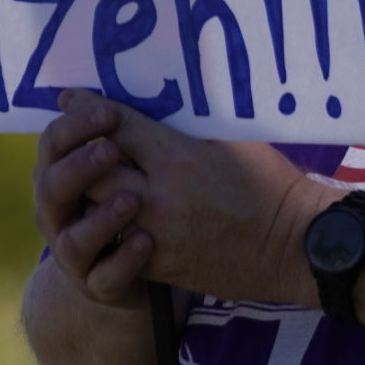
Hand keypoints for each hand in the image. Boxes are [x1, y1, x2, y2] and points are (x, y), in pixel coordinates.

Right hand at [34, 93, 153, 307]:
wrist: (129, 262)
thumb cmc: (131, 192)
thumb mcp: (126, 157)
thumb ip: (120, 126)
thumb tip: (119, 75)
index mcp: (60, 175)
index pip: (52, 145)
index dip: (75, 127)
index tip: (108, 111)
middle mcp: (58, 216)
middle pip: (51, 190)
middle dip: (79, 168)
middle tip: (111, 150)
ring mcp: (75, 256)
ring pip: (72, 241)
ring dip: (101, 218)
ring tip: (133, 199)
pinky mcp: (100, 286)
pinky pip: (105, 278)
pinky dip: (124, 259)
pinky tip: (145, 240)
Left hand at [41, 90, 344, 306]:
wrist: (294, 245)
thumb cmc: (273, 186)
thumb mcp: (236, 141)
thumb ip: (190, 130)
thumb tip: (161, 112)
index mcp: (179, 156)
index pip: (119, 126)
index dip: (90, 109)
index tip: (71, 98)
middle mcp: (160, 194)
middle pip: (95, 169)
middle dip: (81, 152)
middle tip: (73, 140)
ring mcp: (158, 234)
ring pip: (100, 209)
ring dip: (92, 193)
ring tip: (88, 180)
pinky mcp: (162, 265)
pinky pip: (119, 244)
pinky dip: (112, 228)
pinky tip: (111, 217)